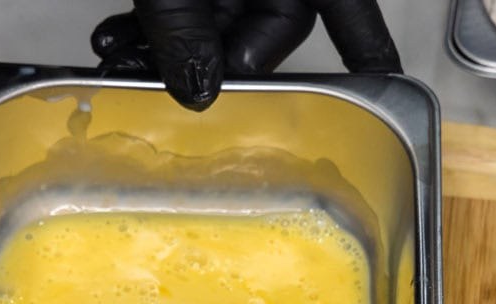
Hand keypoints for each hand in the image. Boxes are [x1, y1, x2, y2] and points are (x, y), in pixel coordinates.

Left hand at [92, 0, 401, 109]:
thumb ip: (188, 27)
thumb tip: (197, 89)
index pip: (356, 21)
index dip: (366, 58)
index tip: (380, 91)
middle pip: (266, 34)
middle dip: (207, 64)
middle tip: (159, 80)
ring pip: (217, 20)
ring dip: (165, 47)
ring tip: (118, 57)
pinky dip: (153, 21)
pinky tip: (114, 38)